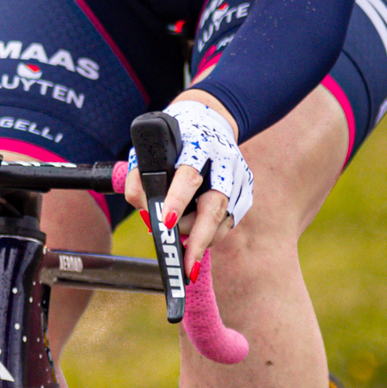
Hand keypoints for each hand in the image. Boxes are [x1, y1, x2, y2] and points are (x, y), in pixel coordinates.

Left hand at [122, 90, 248, 274]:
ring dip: (202, 240)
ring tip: (185, 254)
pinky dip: (212, 235)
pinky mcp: (246, 191)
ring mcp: (239, 177)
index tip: (166, 221)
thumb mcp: (151, 149)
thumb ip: (140, 178)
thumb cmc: (174, 141)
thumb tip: (147, 213)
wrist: (210, 121)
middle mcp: (224, 161)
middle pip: (214, 205)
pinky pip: (229, 222)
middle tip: (187, 265)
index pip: (188, 175)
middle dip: (198, 237)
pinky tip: (197, 239)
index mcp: (199, 146)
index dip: (177, 199)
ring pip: (223, 219)